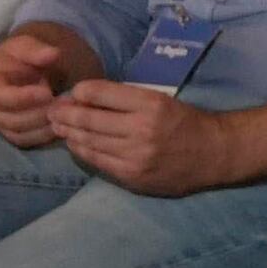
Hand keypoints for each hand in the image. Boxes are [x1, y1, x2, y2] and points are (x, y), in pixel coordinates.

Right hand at [0, 24, 86, 147]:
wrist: (13, 70)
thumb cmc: (16, 57)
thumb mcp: (23, 46)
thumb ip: (35, 50)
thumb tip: (52, 54)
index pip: (1, 97)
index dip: (24, 97)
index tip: (48, 92)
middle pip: (12, 120)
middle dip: (41, 113)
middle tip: (66, 103)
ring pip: (20, 133)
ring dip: (45, 126)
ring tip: (68, 112)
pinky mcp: (10, 133)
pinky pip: (27, 141)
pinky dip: (44, 135)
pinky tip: (62, 124)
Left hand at [54, 78, 234, 194]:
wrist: (213, 154)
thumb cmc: (185, 122)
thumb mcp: (160, 100)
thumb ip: (125, 99)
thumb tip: (84, 97)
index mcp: (149, 104)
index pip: (100, 93)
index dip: (80, 91)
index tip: (73, 92)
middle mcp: (141, 129)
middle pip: (89, 119)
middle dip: (66, 113)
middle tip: (53, 109)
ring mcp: (135, 156)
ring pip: (89, 141)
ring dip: (69, 132)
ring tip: (58, 126)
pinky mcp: (133, 176)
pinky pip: (98, 161)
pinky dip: (82, 151)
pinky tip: (75, 144)